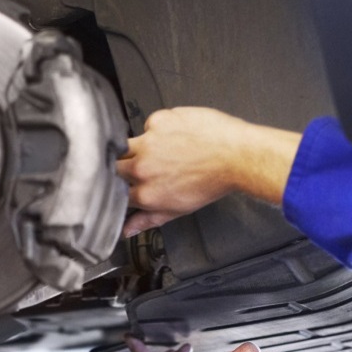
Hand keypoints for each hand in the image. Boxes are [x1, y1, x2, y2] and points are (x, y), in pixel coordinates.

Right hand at [115, 107, 302, 236]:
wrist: (236, 155)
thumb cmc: (213, 181)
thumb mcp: (179, 209)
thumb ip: (148, 219)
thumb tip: (128, 230)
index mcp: (146, 193)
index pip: (117, 192)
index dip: (122, 188)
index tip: (129, 185)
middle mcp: (143, 168)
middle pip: (116, 167)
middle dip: (124, 167)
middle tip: (147, 165)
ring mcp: (148, 142)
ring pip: (126, 144)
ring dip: (138, 148)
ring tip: (162, 150)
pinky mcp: (158, 121)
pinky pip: (149, 125)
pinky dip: (159, 130)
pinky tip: (177, 135)